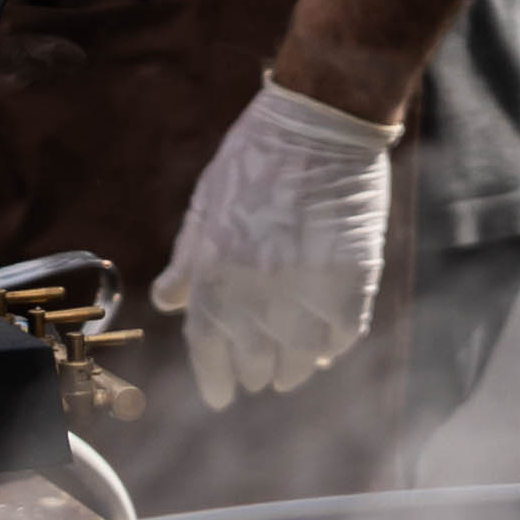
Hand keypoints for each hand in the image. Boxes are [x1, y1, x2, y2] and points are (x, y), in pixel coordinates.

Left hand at [156, 77, 396, 410]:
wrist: (318, 122)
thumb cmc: (254, 157)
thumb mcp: (205, 205)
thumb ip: (188, 261)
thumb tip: (168, 303)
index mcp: (214, 272)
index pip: (207, 346)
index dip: (213, 378)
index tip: (221, 398)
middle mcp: (255, 289)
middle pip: (254, 357)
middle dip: (255, 372)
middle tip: (260, 378)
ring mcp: (305, 286)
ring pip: (300, 355)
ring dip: (297, 368)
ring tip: (297, 371)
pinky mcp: (351, 278)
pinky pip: (342, 332)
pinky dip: (334, 345)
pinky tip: (328, 346)